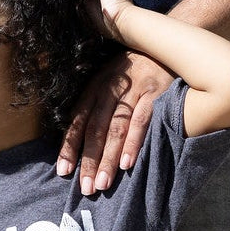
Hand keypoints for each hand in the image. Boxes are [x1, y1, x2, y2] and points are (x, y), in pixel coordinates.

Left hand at [57, 51, 172, 194]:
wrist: (165, 42)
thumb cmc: (135, 68)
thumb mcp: (111, 79)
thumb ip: (97, 104)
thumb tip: (81, 138)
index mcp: (96, 87)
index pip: (78, 120)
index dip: (70, 146)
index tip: (64, 171)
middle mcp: (111, 89)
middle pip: (96, 128)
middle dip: (89, 160)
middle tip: (86, 188)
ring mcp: (133, 91)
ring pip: (116, 128)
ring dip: (108, 157)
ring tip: (103, 183)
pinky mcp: (155, 93)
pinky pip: (142, 120)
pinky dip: (133, 141)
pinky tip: (127, 163)